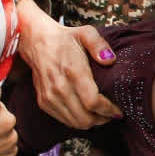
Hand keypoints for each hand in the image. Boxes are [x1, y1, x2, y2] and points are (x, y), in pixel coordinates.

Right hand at [17, 0, 119, 128]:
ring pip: (74, 122)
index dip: (108, 110)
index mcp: (73, 71)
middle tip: (112, 115)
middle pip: (85, 118)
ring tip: (101, 115)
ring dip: (90, 122)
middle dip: (102, 120)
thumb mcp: (86, 33)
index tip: (118, 111)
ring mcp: (50, 96)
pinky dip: (76, 120)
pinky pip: (63, 120)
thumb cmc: (64, 38)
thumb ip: (100, 45)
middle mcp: (60, 87)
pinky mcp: (43, 101)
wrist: (36, 42)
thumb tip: (110, 60)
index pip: (93, 102)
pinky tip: (85, 113)